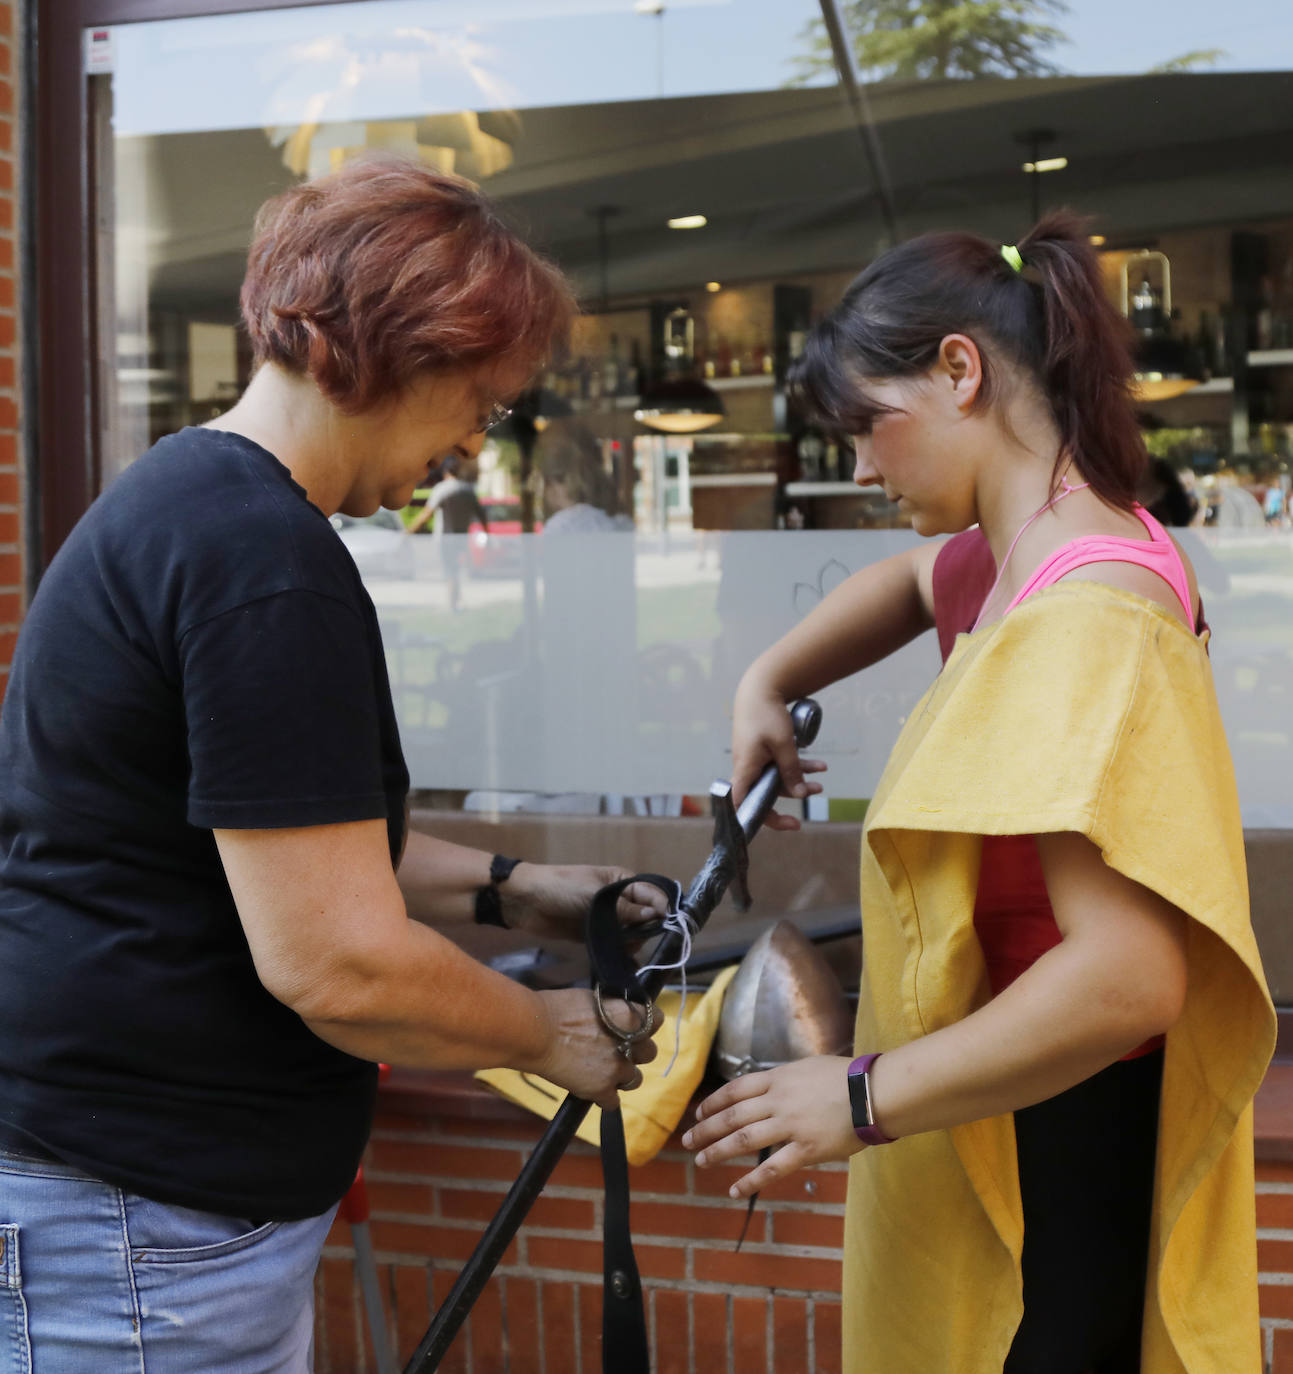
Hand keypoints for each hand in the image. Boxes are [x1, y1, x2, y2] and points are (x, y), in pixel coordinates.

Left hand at [502, 863, 669, 942]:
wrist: (524, 901)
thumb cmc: (560, 887)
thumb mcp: (594, 895)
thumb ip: (624, 909)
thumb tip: (656, 916)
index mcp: (623, 882)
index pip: (654, 895)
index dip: (662, 910)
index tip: (666, 928)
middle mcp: (620, 900)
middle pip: (647, 918)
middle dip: (646, 930)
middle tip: (635, 942)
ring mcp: (608, 919)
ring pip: (632, 934)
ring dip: (632, 944)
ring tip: (623, 951)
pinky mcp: (595, 935)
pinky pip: (615, 946)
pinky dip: (619, 954)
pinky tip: (622, 964)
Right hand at [530, 988, 660, 1110]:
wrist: (534, 1033)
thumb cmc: (556, 1009)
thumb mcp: (593, 1000)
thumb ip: (613, 1011)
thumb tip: (618, 1015)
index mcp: (630, 1016)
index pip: (657, 1020)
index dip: (646, 1025)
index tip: (635, 1028)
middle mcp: (630, 1044)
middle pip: (649, 1053)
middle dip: (634, 1052)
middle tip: (615, 1049)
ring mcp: (617, 1069)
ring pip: (635, 1079)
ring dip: (622, 1076)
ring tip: (601, 1071)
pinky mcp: (602, 1090)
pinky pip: (612, 1102)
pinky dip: (603, 1097)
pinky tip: (590, 1088)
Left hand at [682, 1056, 861, 1196]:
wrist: (872, 1093)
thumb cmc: (845, 1077)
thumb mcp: (807, 1068)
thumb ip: (784, 1079)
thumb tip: (767, 1087)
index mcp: (778, 1079)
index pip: (734, 1091)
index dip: (713, 1104)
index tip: (699, 1114)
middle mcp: (778, 1101)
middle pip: (732, 1116)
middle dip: (706, 1129)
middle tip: (687, 1140)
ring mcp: (790, 1126)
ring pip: (744, 1141)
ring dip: (718, 1151)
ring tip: (701, 1161)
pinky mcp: (806, 1150)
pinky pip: (772, 1168)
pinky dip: (751, 1181)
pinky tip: (735, 1190)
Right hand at [731, 679, 825, 832]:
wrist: (761, 687)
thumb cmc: (766, 715)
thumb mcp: (783, 744)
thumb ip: (791, 770)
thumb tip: (800, 795)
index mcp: (745, 769)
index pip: (742, 804)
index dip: (753, 820)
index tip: (775, 826)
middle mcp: (747, 768)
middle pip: (763, 795)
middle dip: (785, 803)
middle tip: (798, 823)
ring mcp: (755, 760)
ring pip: (776, 779)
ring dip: (798, 782)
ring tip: (820, 785)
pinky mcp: (763, 751)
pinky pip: (780, 764)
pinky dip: (798, 766)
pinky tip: (819, 766)